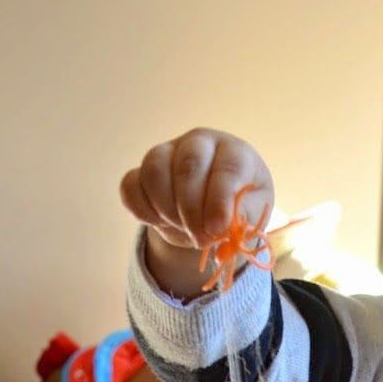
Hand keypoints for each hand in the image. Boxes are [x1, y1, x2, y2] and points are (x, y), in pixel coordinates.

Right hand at [120, 129, 273, 297]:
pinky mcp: (142, 170)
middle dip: (192, 209)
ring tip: (184, 230)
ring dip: (167, 209)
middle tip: (200, 238)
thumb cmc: (240, 210)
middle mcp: (199, 143)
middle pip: (188, 165)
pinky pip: (130, 185)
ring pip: (155, 171)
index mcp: (234, 152)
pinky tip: (159, 223)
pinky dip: (142, 210)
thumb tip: (221, 229)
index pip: (228, 167)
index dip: (220, 200)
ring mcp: (167, 152)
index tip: (217, 229)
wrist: (213, 215)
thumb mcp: (252, 216)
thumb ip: (243, 219)